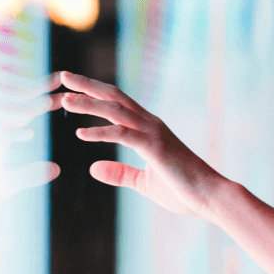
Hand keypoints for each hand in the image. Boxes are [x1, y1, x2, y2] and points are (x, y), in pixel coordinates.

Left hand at [57, 71, 228, 217]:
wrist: (210, 197)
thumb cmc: (183, 191)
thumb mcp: (143, 183)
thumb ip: (119, 173)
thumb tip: (93, 168)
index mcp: (149, 128)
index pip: (117, 103)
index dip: (94, 93)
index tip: (72, 88)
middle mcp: (150, 124)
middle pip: (114, 97)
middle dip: (87, 85)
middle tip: (63, 76)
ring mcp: (153, 133)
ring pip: (115, 110)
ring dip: (88, 103)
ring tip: (64, 99)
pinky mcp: (154, 147)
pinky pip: (122, 134)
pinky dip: (100, 132)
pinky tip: (80, 134)